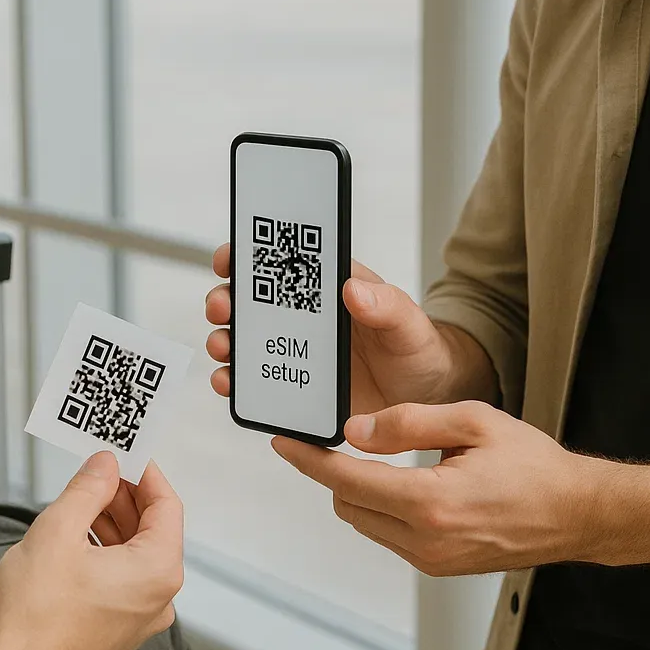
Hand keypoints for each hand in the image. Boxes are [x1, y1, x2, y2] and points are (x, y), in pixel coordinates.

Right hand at [0, 452, 183, 649]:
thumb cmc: (33, 617)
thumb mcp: (58, 530)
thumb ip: (88, 489)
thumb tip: (105, 466)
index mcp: (158, 572)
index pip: (167, 506)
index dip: (145, 474)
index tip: (126, 454)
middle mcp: (158, 598)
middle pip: (153, 530)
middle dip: (125, 497)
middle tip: (99, 471)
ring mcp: (140, 618)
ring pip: (136, 555)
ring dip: (112, 523)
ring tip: (81, 500)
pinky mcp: (118, 630)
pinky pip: (122, 580)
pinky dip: (105, 553)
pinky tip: (77, 537)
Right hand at [204, 243, 483, 412]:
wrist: (427, 394)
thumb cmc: (417, 347)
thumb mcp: (408, 322)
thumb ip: (386, 304)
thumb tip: (352, 288)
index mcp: (327, 289)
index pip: (279, 262)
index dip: (248, 255)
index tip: (230, 258)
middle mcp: (303, 319)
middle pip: (250, 303)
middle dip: (226, 300)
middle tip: (222, 307)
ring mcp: (296, 354)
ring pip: (245, 342)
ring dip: (225, 340)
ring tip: (223, 347)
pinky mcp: (295, 390)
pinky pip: (257, 384)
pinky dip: (237, 383)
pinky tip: (229, 383)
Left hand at [272, 401, 616, 575]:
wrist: (577, 514)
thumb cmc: (535, 467)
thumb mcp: (474, 422)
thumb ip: (408, 422)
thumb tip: (356, 431)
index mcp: (430, 502)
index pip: (347, 480)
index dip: (310, 459)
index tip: (285, 442)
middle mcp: (426, 540)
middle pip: (347, 505)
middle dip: (336, 474)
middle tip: (338, 442)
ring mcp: (432, 560)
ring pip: (366, 523)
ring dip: (360, 493)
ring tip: (379, 459)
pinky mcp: (440, 567)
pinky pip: (391, 537)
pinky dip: (384, 510)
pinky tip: (404, 484)